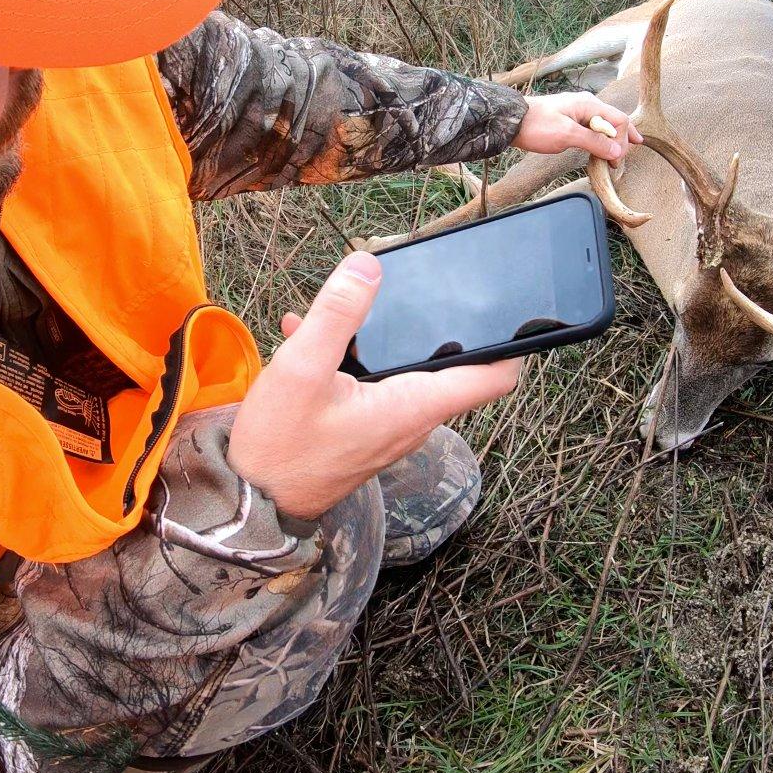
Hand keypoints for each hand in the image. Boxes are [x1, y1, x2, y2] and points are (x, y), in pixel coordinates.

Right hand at [228, 251, 520, 520]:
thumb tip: (367, 265)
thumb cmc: (280, 448)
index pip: (493, 377)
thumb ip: (337, 315)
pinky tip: (307, 332)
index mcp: (414, 405)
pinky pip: (372, 383)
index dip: (515, 343)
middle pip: (449, 364)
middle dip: (437, 323)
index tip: (519, 309)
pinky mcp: (364, 430)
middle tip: (422, 284)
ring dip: (381, 337)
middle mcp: (412, 419)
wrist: (253, 506)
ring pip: (404, 369)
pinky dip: (351, 356)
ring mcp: (389, 427)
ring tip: (344, 305)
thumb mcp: (301, 369)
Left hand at [512, 92, 642, 162]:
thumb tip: (616, 151)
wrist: (510, 121)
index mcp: (589, 105)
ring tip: (616, 157)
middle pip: (614, 122)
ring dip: (610, 142)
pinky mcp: (569, 121)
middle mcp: (587, 106)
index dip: (622, 141)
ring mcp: (578, 113)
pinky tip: (600, 150)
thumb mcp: (567, 135)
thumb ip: (593, 142)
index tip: (616, 160)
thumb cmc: (537, 125)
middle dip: (622, 140)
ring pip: (603, 127)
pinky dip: (598, 141)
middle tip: (622, 160)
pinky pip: (591, 130)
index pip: (618, 120)